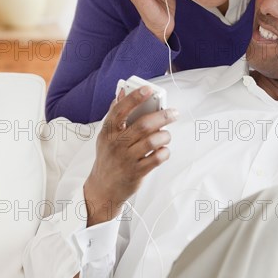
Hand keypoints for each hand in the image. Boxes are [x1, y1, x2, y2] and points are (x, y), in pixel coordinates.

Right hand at [84, 85, 177, 225]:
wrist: (103, 188)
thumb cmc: (108, 157)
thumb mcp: (106, 136)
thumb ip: (114, 114)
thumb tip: (122, 92)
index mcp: (108, 132)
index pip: (120, 110)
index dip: (135, 98)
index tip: (148, 90)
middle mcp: (117, 144)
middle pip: (143, 125)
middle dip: (163, 116)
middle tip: (173, 113)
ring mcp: (127, 159)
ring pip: (153, 141)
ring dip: (165, 136)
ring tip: (166, 135)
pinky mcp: (137, 172)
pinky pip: (157, 158)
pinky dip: (165, 152)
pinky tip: (163, 150)